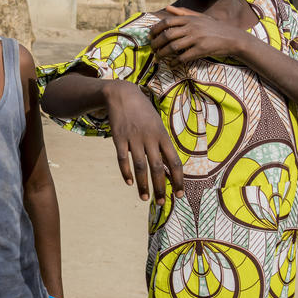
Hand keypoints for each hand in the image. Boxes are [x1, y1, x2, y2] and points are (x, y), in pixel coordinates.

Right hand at [103, 81, 183, 203]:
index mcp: (163, 135)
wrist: (122, 95)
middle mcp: (150, 138)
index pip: (174, 162)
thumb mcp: (157, 125)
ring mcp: (133, 138)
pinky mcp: (119, 138)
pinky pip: (123, 159)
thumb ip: (161, 145)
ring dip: (143, 184)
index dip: (178, 180)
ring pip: (140, 166)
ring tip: (145, 198)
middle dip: (160, 187)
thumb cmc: (143, 113)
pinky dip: (126, 172)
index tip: (179, 194)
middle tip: (161, 202)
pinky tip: (129, 183)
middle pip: (157, 168)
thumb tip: (166, 169)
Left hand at [149, 6, 250, 64]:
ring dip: (162, 54)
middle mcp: (192, 27)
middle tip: (152, 48)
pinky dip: (175, 62)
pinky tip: (171, 64)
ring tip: (158, 57)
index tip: (150, 36)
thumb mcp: (199, 17)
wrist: (232, 38)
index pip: (167, 22)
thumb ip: (182, 12)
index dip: (155, 29)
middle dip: (156, 43)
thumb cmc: (214, 27)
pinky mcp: (201, 50)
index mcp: (190, 19)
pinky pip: (183, 57)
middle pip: (167, 35)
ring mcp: (196, 38)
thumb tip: (166, 7)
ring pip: (173, 47)